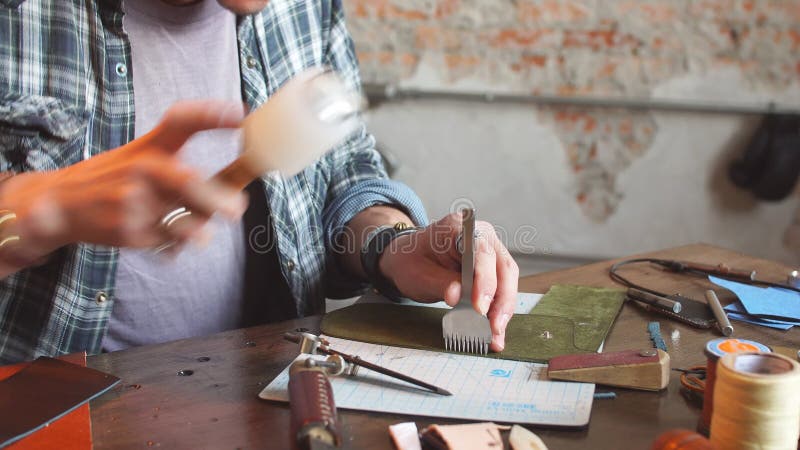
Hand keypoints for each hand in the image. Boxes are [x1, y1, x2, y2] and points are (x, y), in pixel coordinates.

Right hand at [0, 100, 247, 264]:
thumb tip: (242, 181)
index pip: (181, 120)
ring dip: (200, 230)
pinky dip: (179, 246)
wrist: (58, 203)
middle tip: (236, 209)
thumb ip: (186, 166)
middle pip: (187, 181)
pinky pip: (168, 243)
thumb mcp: (142, 157)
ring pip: (183, 220)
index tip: (241, 115)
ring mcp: (132, 201)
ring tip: (203, 235)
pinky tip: (174, 243)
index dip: (211, 114)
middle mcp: (141, 168)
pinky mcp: (127, 231)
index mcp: (149, 145)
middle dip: (216, 198)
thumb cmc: (115, 180)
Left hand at [379, 213, 518, 351]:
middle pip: (503, 268)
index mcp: (460, 228)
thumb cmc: (412, 260)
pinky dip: (498, 312)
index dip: (485, 280)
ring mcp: (490, 252)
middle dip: (501, 301)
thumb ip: (438, 283)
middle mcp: (482, 237)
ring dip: (503, 310)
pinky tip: (494, 331)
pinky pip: (501, 290)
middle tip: (494, 327)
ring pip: (507, 281)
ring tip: (495, 335)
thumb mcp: (417, 273)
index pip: (482, 251)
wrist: (409, 258)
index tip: (480, 307)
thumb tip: (457, 296)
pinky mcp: (492, 270)